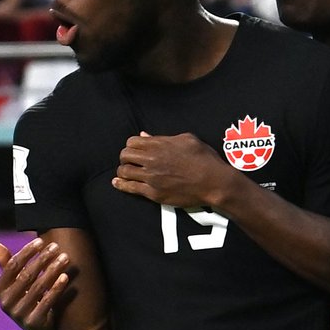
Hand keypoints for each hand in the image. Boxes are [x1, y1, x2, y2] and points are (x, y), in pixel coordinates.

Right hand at [0, 236, 72, 329]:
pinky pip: (46, 302)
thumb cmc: (26, 295)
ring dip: (53, 270)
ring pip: (38, 287)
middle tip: (57, 247)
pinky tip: (65, 277)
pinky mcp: (33, 323)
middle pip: (26, 275)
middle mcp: (5, 303)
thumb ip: (3, 259)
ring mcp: (18, 314)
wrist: (40, 328)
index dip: (26, 252)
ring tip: (65, 258)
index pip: (12, 266)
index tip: (41, 242)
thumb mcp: (14, 279)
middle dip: (42, 259)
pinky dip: (56, 288)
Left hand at [113, 132, 234, 208]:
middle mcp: (152, 160)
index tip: (135, 150)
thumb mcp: (187, 140)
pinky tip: (117, 183)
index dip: (132, 145)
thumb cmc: (204, 159)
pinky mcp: (153, 193)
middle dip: (126, 157)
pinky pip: (130, 188)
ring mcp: (151, 178)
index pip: (132, 142)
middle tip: (130, 161)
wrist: (213, 182)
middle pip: (125, 156)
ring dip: (123, 171)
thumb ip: (164, 138)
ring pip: (124, 172)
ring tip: (126, 172)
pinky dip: (121, 185)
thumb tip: (146, 136)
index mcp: (159, 145)